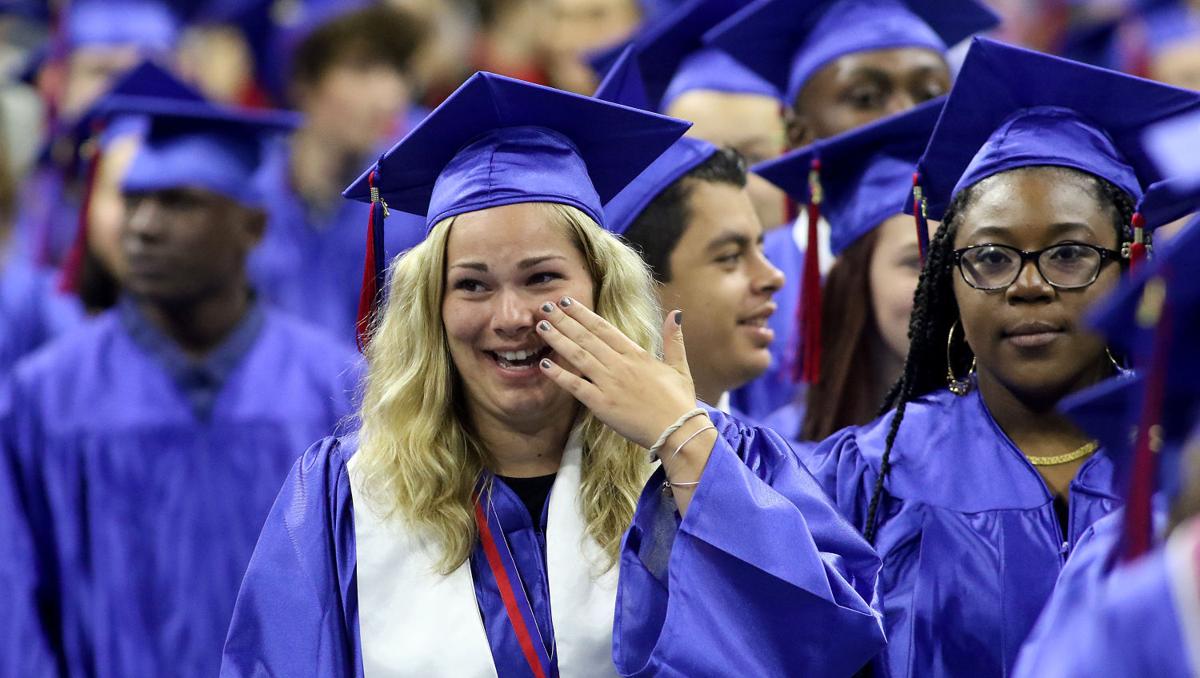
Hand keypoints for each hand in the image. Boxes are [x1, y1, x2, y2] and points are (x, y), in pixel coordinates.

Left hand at [535, 296, 696, 449]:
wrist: (677, 430)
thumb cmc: (679, 401)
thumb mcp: (679, 367)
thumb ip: (674, 339)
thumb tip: (676, 313)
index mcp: (636, 354)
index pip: (604, 328)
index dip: (583, 314)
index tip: (566, 302)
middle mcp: (619, 365)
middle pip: (586, 338)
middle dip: (564, 321)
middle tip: (545, 307)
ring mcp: (609, 384)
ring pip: (578, 356)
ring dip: (558, 340)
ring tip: (541, 326)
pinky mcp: (602, 404)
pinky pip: (576, 386)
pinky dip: (559, 375)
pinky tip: (544, 364)